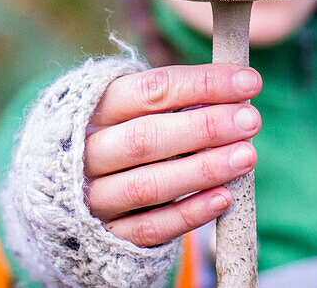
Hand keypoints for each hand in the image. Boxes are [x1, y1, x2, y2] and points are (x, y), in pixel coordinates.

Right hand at [83, 64, 262, 246]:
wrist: (64, 192)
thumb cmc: (121, 135)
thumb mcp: (134, 108)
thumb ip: (175, 101)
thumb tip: (235, 92)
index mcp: (95, 108)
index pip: (151, 89)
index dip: (203, 83)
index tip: (249, 82)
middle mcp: (87, 152)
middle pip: (146, 138)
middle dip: (205, 127)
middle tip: (251, 120)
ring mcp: (93, 196)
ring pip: (148, 185)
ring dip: (202, 169)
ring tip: (247, 155)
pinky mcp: (106, 235)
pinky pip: (150, 228)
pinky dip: (189, 214)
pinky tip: (224, 198)